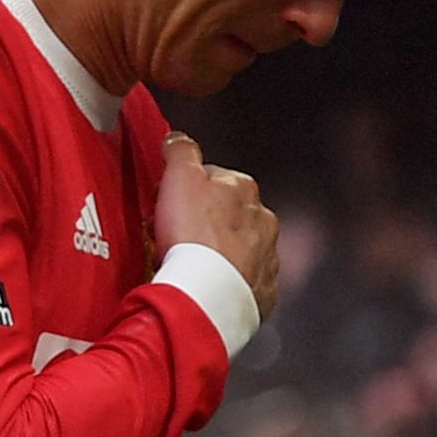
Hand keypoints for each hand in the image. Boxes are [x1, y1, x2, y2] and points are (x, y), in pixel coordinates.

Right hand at [154, 134, 278, 319]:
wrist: (205, 296)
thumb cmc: (193, 238)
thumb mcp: (179, 178)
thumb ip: (181, 151)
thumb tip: (178, 140)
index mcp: (244, 189)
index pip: (214, 177)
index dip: (187, 189)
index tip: (170, 203)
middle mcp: (263, 222)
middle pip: (230, 214)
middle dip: (207, 222)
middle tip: (177, 237)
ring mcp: (266, 259)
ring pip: (240, 249)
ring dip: (220, 253)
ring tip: (191, 265)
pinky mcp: (262, 293)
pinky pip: (244, 282)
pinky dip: (228, 283)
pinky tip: (208, 286)